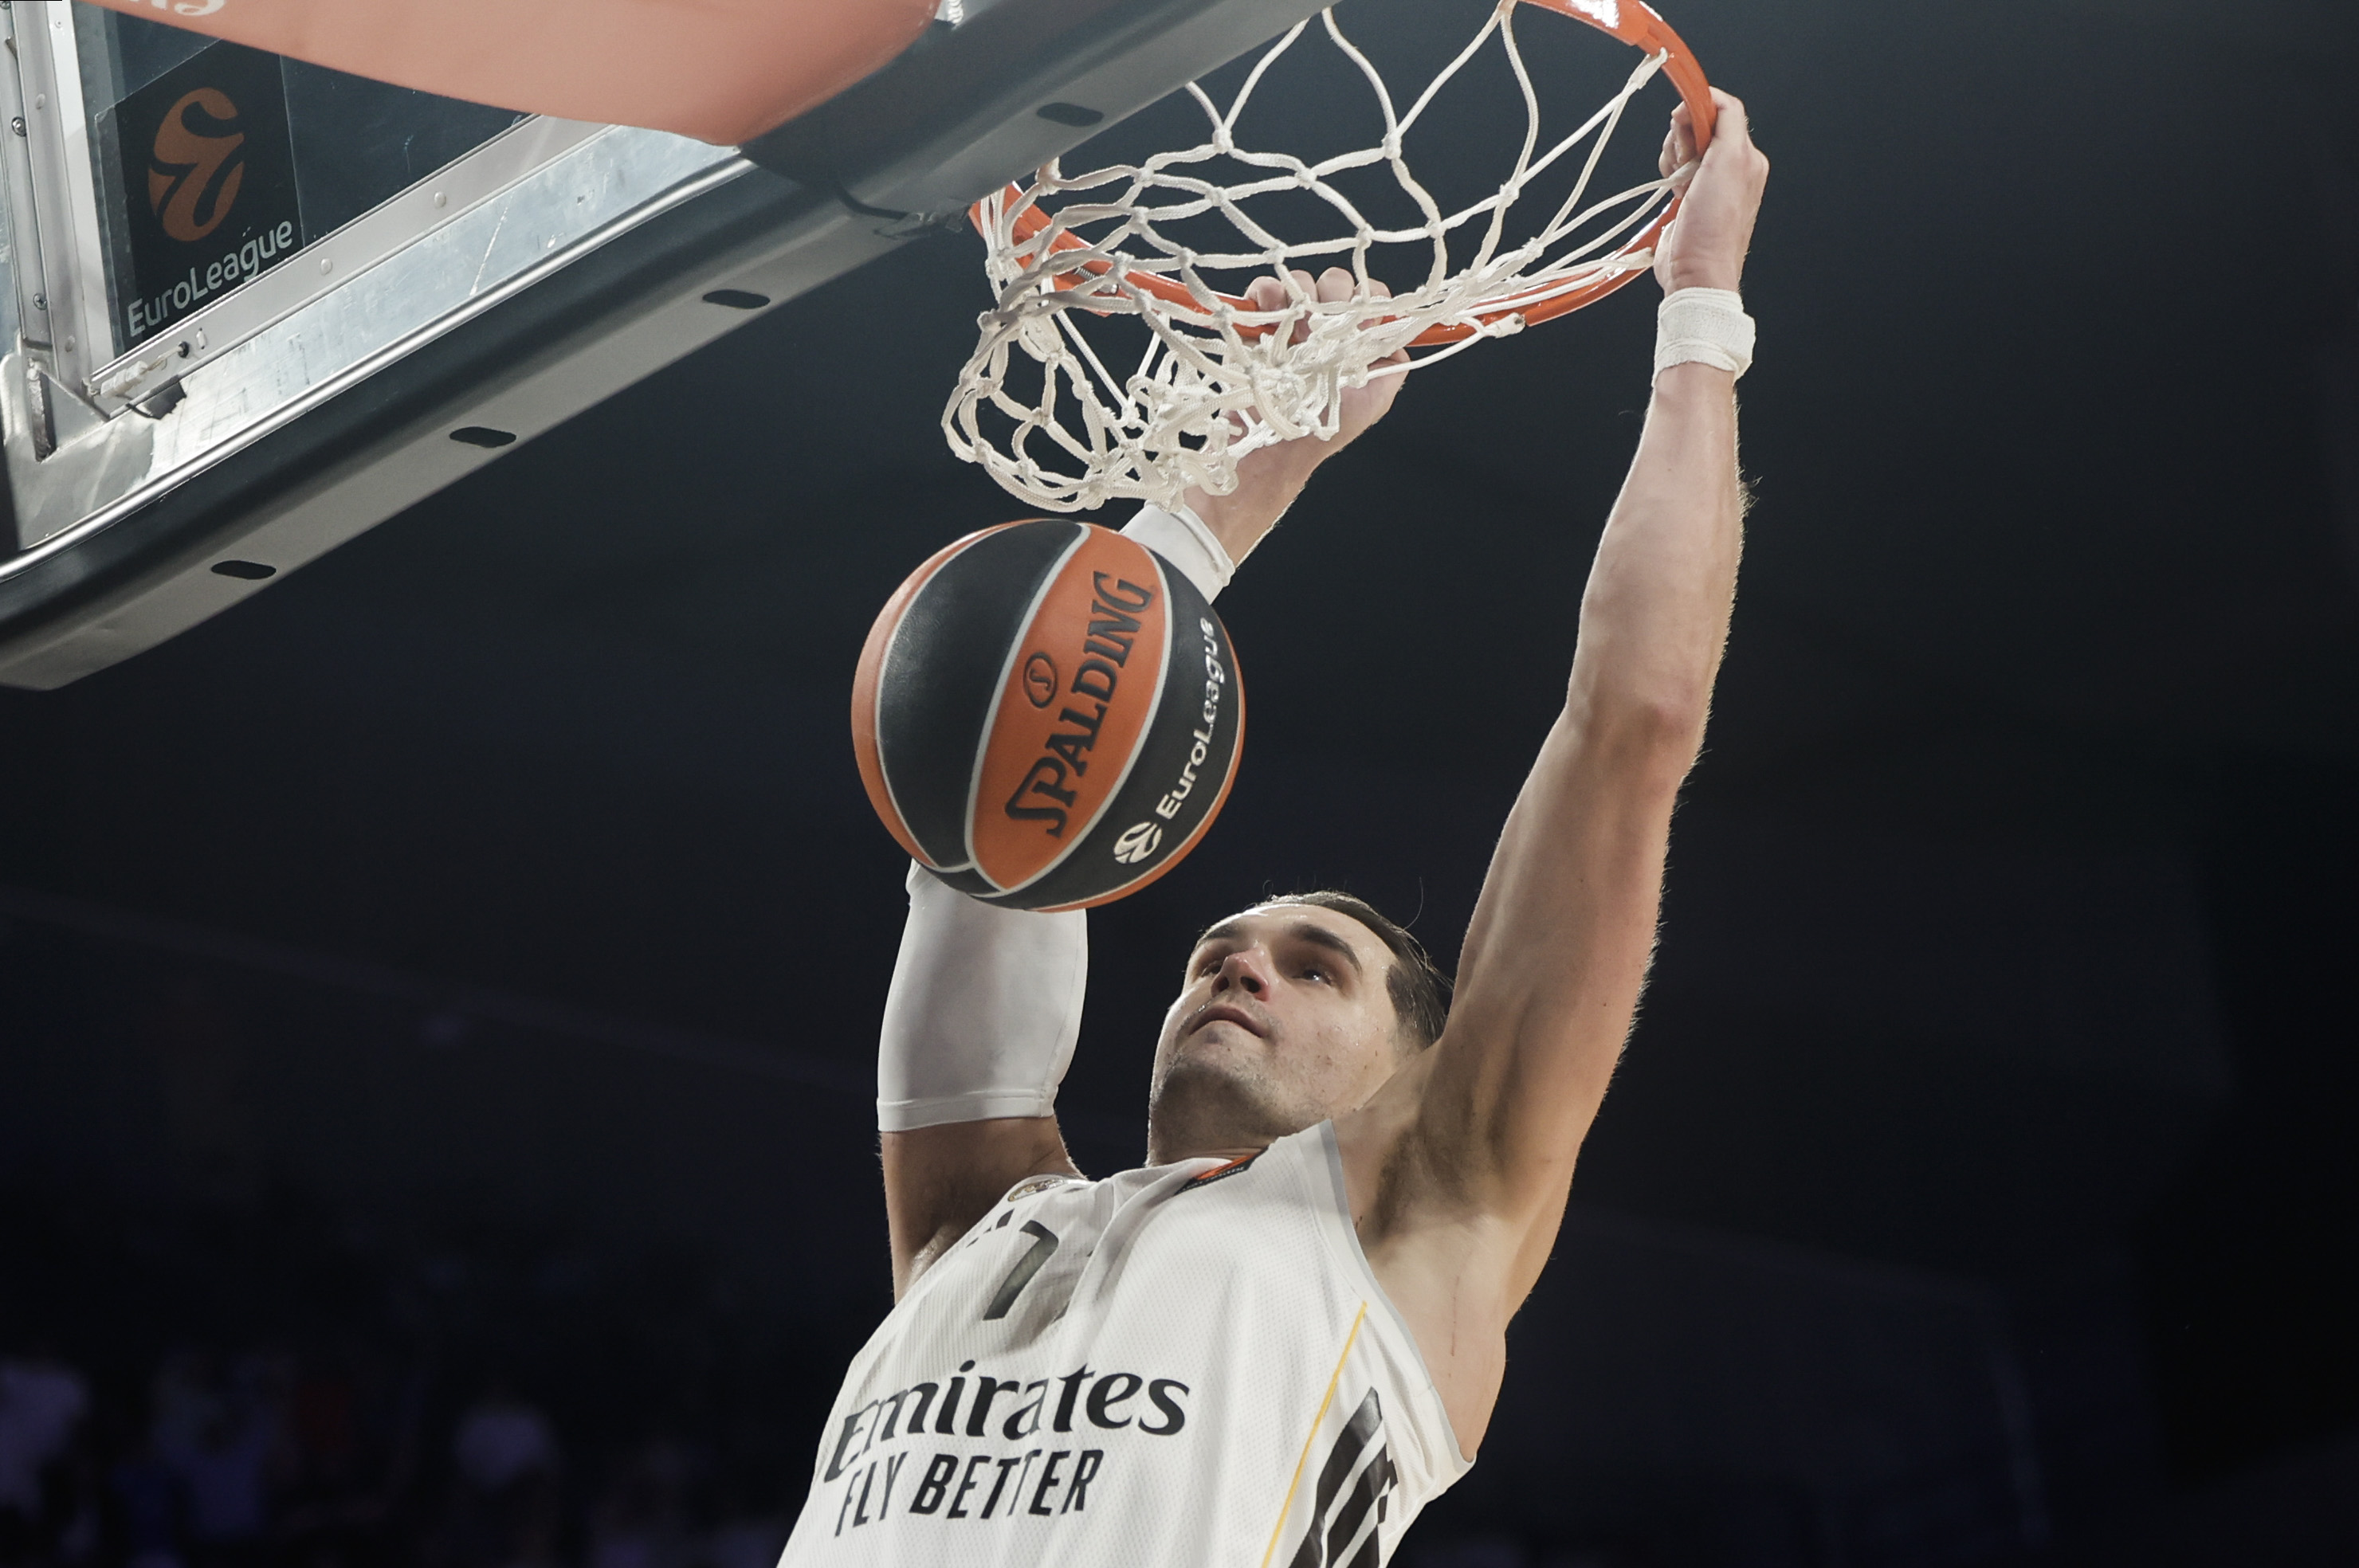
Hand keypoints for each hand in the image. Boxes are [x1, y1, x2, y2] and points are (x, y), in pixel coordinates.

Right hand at [1182, 267, 1408, 562]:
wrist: (1271, 449)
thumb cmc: (1322, 430)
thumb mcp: (1373, 402)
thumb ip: (1391, 366)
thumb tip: (1400, 333)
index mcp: (1354, 345)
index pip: (1371, 301)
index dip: (1367, 302)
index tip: (1356, 321)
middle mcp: (1325, 333)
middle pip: (1335, 284)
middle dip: (1330, 295)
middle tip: (1320, 327)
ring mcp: (1291, 327)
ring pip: (1300, 282)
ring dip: (1296, 294)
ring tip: (1291, 323)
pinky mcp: (1258, 327)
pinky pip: (1264, 291)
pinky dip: (1264, 293)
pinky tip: (1265, 314)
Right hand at [1653, 89, 1767, 296]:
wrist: (1695, 270)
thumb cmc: (1713, 226)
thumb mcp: (1730, 159)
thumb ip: (1727, 119)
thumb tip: (1709, 95)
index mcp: (1746, 155)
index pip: (1721, 110)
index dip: (1697, 110)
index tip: (1681, 119)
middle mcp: (1730, 166)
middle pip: (1696, 127)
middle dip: (1682, 141)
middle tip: (1687, 166)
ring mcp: (1708, 182)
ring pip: (1681, 148)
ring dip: (1673, 160)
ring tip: (1680, 186)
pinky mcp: (1688, 196)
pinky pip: (1673, 169)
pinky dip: (1668, 175)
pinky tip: (1675, 195)